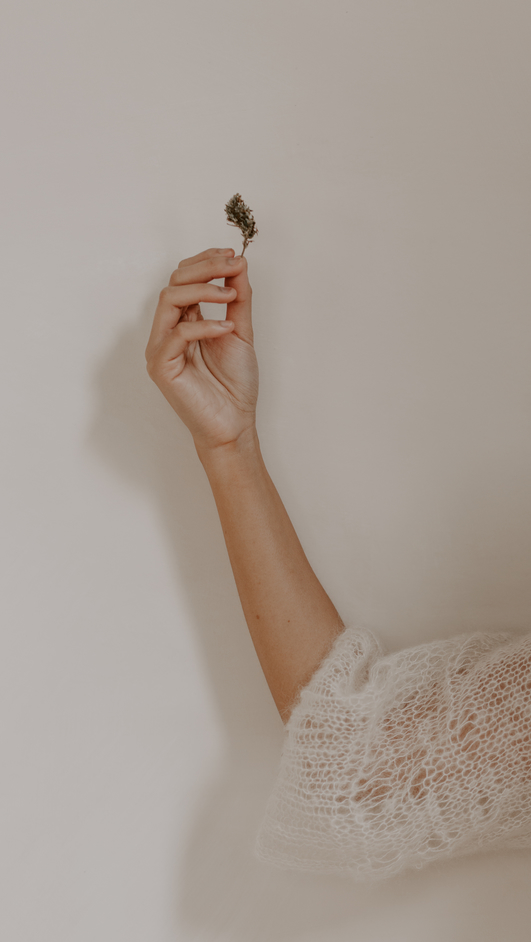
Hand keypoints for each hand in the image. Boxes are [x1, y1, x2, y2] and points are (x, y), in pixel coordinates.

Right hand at [145, 247, 258, 452]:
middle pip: (174, 282)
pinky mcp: (161, 366)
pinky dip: (205, 325)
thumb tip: (238, 264)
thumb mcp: (240, 331)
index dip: (205, 262)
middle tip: (231, 265)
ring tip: (230, 295)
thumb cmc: (234, 385)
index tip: (232, 255)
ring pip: (169, 300)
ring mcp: (161, 348)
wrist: (234, 424)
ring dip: (202, 289)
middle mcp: (167, 331)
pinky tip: (226, 328)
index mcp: (183, 322)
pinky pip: (178, 334)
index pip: (184, 279)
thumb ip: (238, 299)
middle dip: (204, 268)